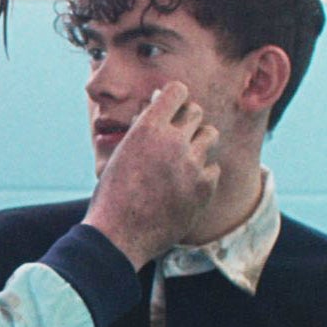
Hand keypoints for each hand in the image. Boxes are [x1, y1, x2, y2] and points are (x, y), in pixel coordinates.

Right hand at [83, 84, 221, 268]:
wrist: (118, 236)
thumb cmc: (113, 194)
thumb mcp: (122, 152)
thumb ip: (142, 126)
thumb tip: (156, 100)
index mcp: (148, 128)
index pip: (177, 91)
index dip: (174, 97)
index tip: (171, 107)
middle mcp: (173, 141)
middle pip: (196, 111)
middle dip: (187, 119)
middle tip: (178, 134)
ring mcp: (191, 165)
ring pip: (210, 135)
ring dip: (199, 142)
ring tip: (184, 157)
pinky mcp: (204, 188)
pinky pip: (214, 168)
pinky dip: (203, 173)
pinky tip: (187, 183)